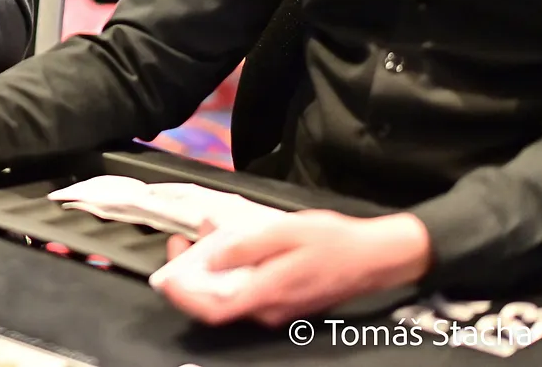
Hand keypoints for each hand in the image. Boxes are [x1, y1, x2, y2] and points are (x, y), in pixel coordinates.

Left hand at [156, 210, 431, 326]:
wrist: (376, 257)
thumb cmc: (334, 242)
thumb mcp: (284, 232)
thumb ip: (245, 246)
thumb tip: (210, 258)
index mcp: (267, 294)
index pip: (212, 310)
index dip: (182, 296)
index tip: (165, 273)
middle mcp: (268, 309)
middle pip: (216, 302)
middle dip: (191, 272)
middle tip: (184, 239)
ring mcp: (277, 308)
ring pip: (230, 294)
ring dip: (210, 268)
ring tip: (207, 234)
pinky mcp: (284, 300)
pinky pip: (247, 290)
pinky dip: (231, 269)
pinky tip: (232, 243)